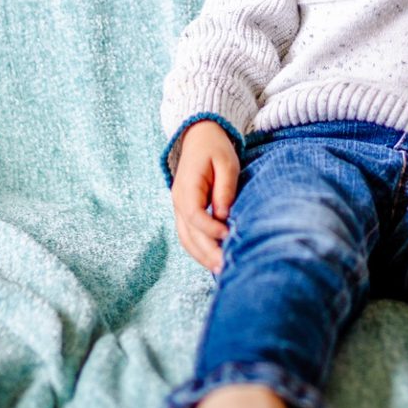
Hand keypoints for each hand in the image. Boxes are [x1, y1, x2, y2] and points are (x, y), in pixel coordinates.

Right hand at [171, 120, 239, 272]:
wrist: (199, 137)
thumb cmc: (215, 149)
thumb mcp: (226, 162)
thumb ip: (225, 188)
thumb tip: (224, 214)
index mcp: (187, 188)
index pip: (194, 215)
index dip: (210, 228)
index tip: (229, 235)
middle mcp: (178, 201)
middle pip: (188, 233)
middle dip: (206, 252)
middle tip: (226, 267)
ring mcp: (179, 208)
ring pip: (186, 238)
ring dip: (202, 256)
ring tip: (221, 270)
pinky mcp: (186, 212)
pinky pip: (189, 235)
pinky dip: (199, 249)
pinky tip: (214, 259)